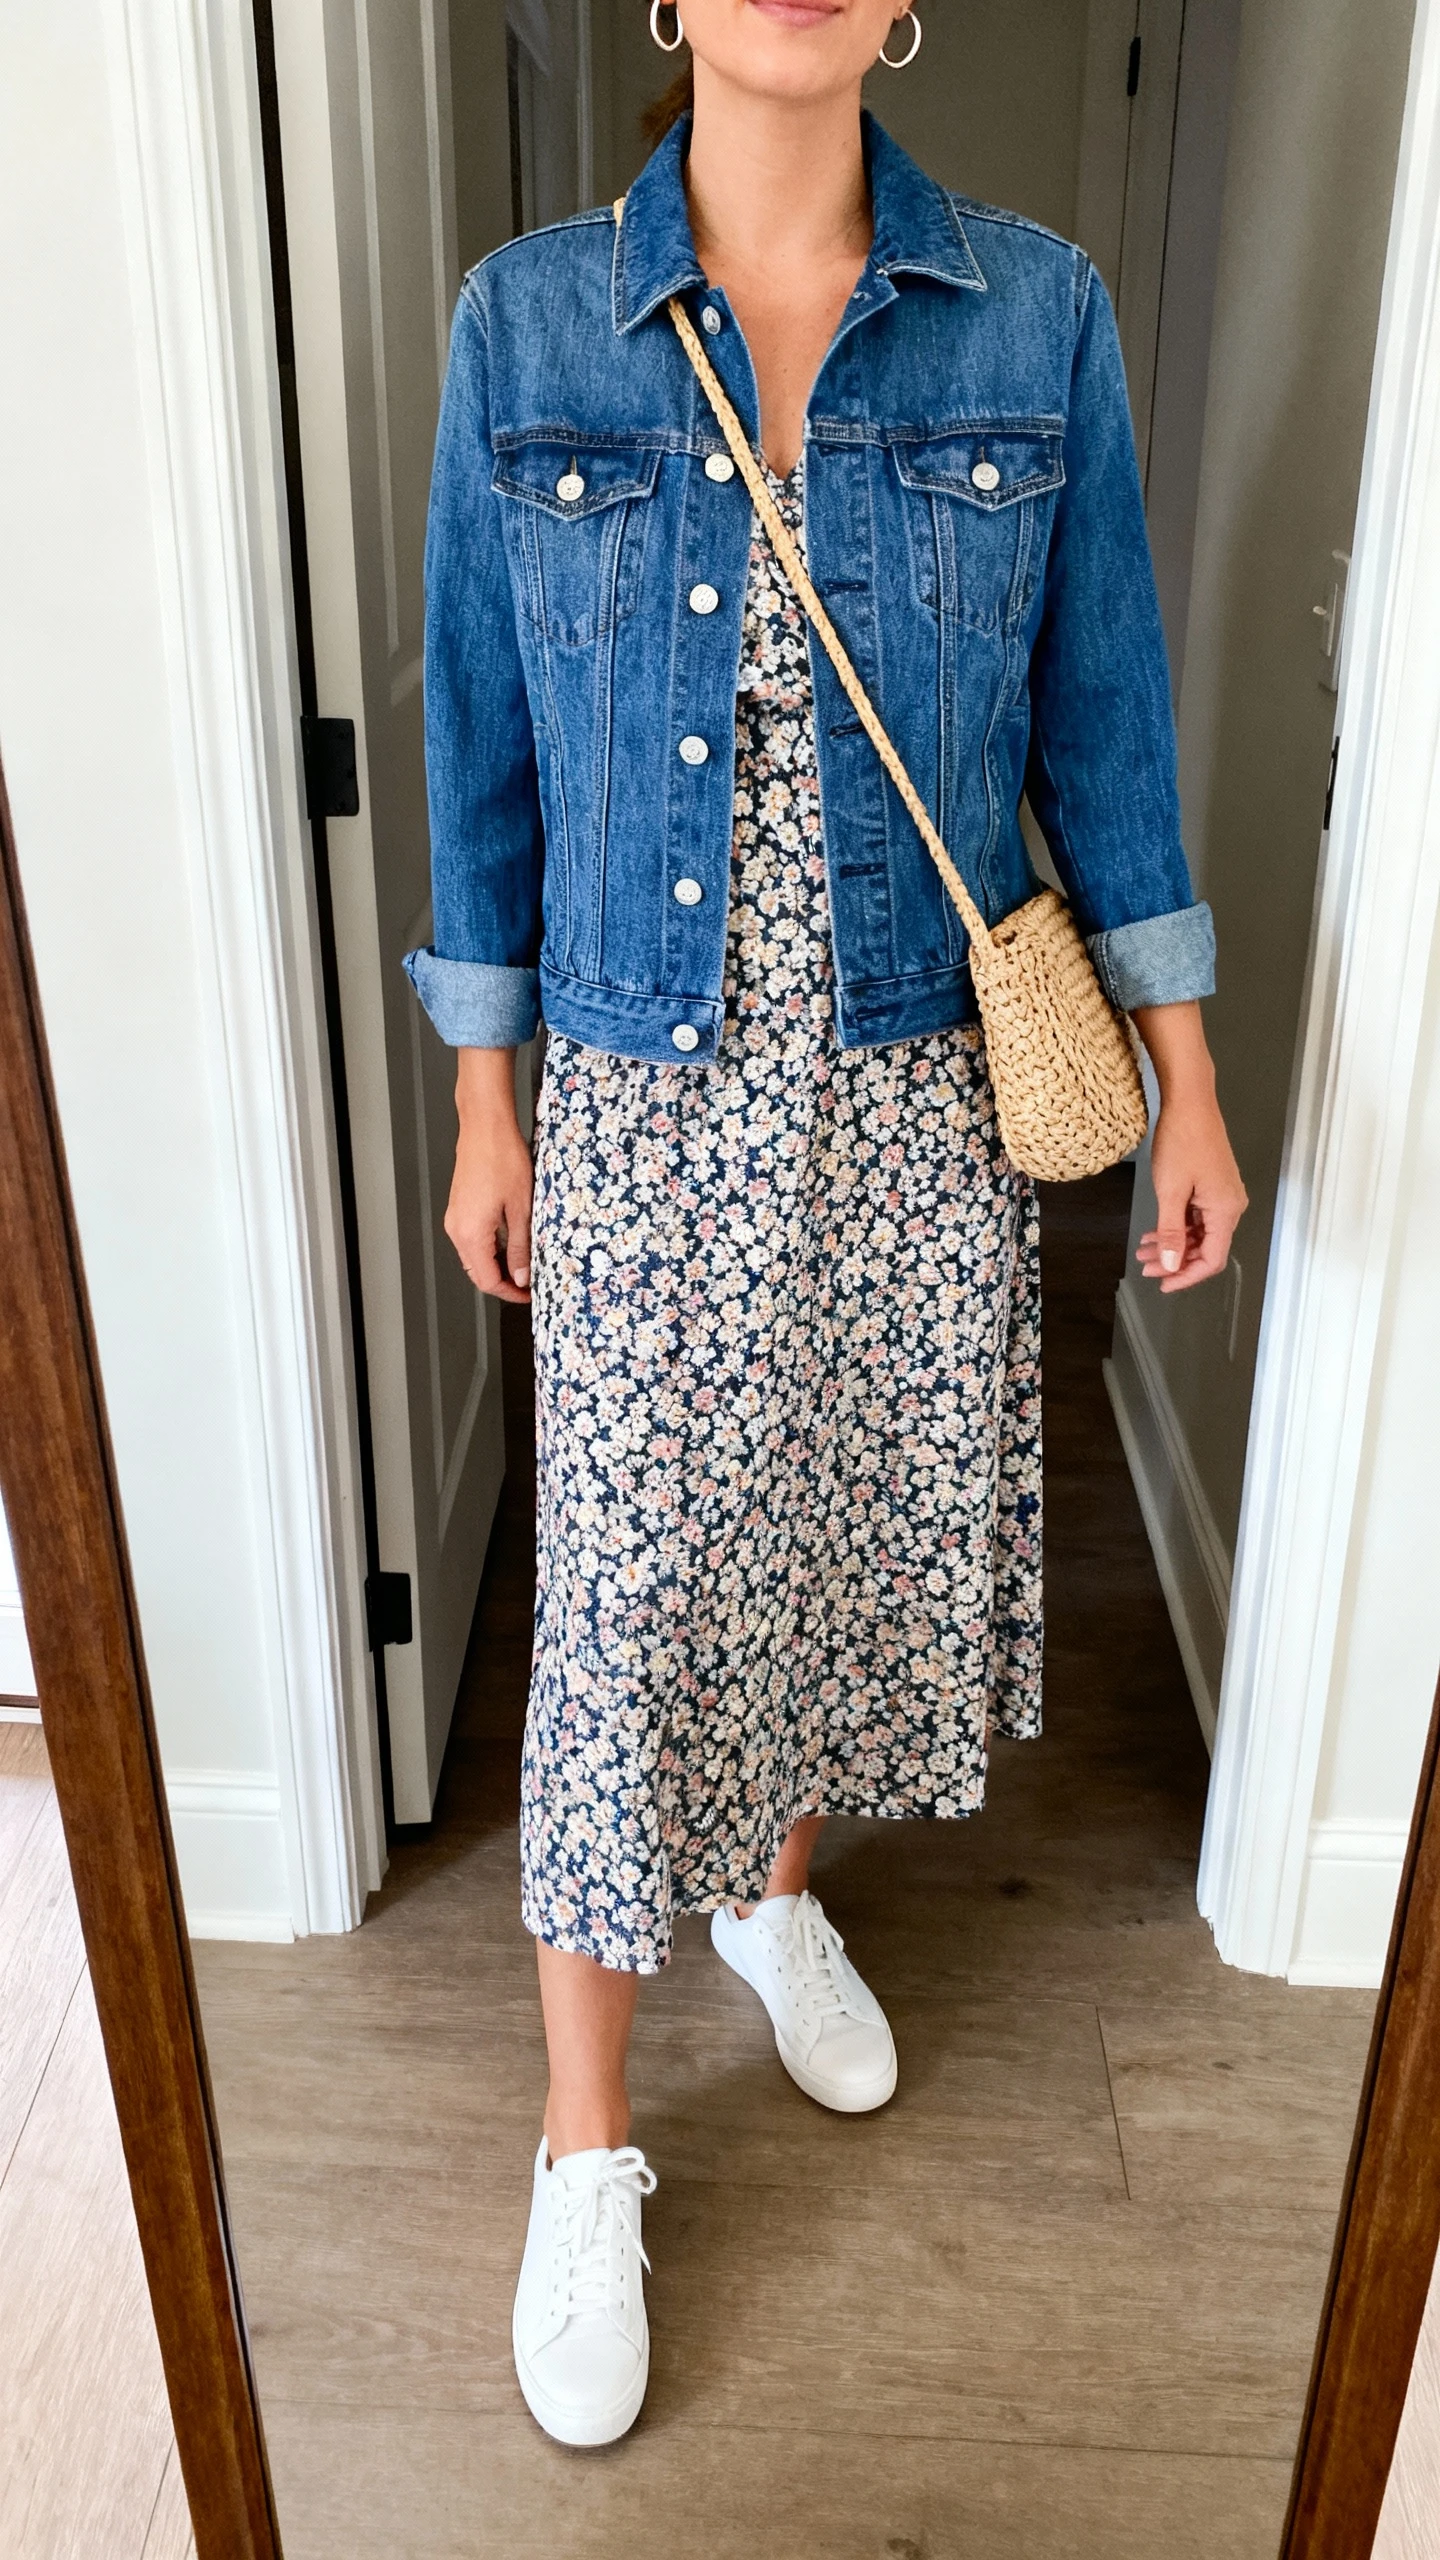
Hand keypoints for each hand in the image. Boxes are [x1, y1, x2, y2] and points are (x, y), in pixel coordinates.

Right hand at [444, 1047, 532, 1302]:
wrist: (485, 1126)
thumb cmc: (502, 1158)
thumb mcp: (521, 1208)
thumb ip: (520, 1247)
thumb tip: (522, 1276)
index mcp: (471, 1234)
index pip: (487, 1280)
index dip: (510, 1293)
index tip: (529, 1296)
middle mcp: (457, 1229)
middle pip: (478, 1271)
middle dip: (504, 1281)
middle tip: (530, 1283)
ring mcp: (455, 1218)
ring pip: (474, 1256)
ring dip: (497, 1265)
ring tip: (525, 1263)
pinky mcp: (459, 1207)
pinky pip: (472, 1239)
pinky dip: (490, 1248)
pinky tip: (510, 1242)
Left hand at [1130, 1001, 1246, 1294]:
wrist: (1189, 1102)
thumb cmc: (1182, 1141)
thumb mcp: (1171, 1191)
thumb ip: (1170, 1232)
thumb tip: (1172, 1264)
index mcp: (1226, 1210)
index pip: (1212, 1260)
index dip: (1187, 1276)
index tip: (1163, 1284)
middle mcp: (1230, 1205)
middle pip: (1207, 1249)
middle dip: (1176, 1261)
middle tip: (1146, 1266)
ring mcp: (1222, 1195)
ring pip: (1199, 1234)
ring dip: (1173, 1244)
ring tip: (1144, 1250)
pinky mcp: (1212, 1185)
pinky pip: (1197, 1217)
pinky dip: (1176, 1227)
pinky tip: (1154, 1232)